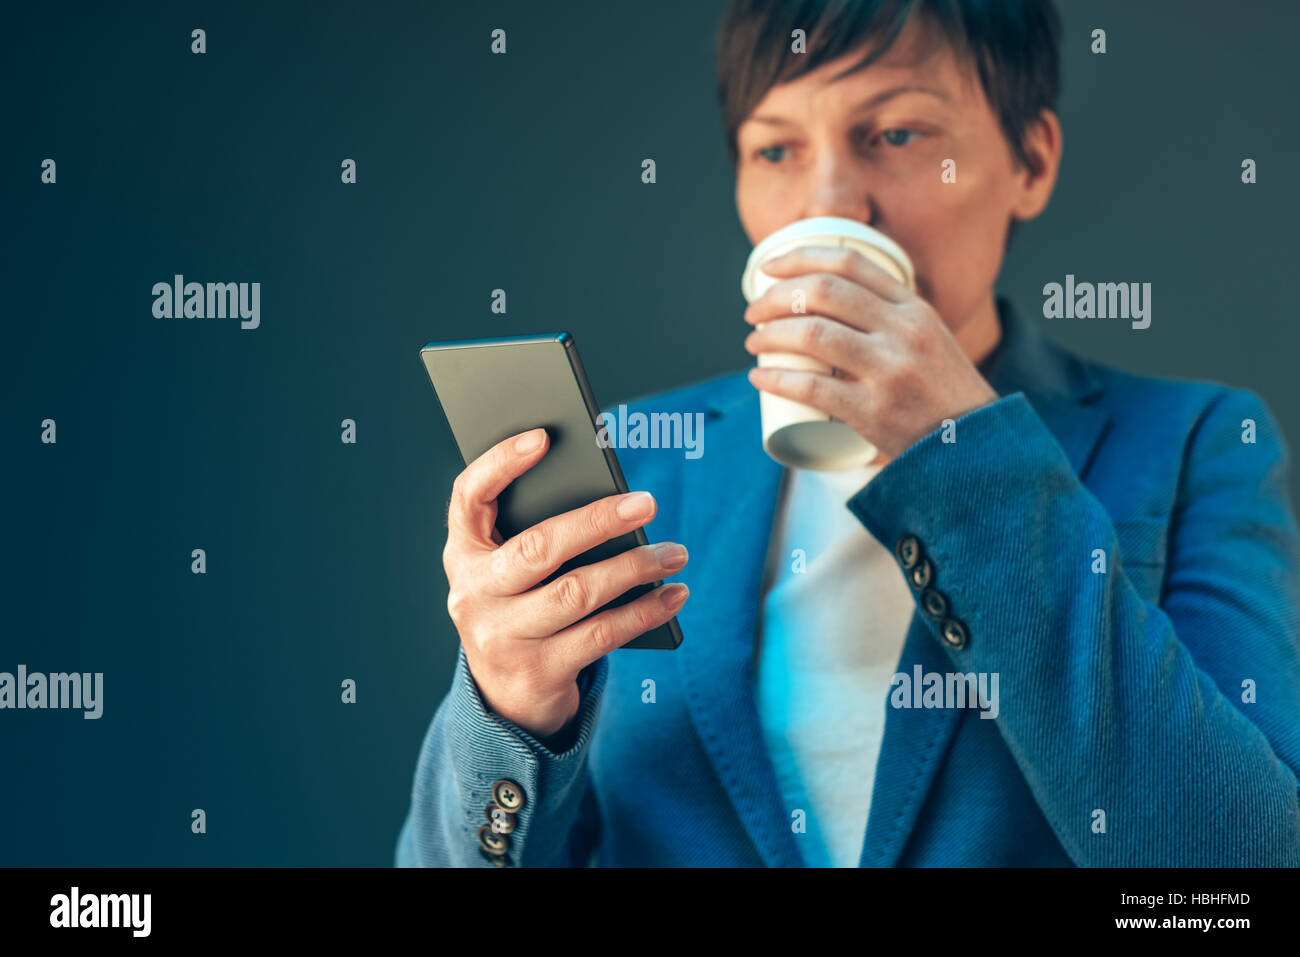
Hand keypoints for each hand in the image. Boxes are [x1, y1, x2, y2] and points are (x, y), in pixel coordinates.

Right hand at [443, 427, 688, 739]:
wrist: (505, 699)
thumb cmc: (522, 610)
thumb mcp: (511, 573)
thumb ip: (540, 535)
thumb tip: (614, 502)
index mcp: (463, 554)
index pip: (468, 496)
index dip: (500, 463)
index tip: (543, 437)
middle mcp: (473, 594)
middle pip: (538, 547)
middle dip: (597, 521)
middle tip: (647, 502)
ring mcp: (502, 638)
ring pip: (576, 593)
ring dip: (634, 569)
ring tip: (673, 553)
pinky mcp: (537, 673)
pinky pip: (601, 635)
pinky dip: (643, 612)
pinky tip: (673, 594)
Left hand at [742, 245, 998, 461]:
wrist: (976, 446)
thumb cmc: (941, 394)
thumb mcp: (928, 339)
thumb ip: (890, 319)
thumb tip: (828, 303)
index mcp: (914, 308)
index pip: (850, 262)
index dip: (801, 257)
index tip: (769, 268)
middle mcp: (903, 331)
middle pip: (823, 292)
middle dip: (775, 297)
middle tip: (753, 312)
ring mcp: (890, 370)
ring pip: (812, 335)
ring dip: (770, 335)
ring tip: (754, 343)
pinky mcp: (875, 411)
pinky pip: (812, 388)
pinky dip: (777, 379)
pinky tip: (759, 377)